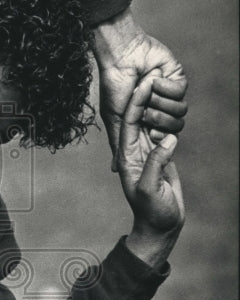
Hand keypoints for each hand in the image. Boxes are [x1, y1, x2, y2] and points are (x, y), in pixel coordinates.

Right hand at [92, 9, 187, 169]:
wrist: (120, 57)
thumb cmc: (114, 86)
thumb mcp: (115, 120)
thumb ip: (118, 144)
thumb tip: (115, 169)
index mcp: (146, 120)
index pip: (162, 139)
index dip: (159, 139)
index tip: (150, 134)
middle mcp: (160, 109)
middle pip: (175, 128)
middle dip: (159, 121)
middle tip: (146, 111)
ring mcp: (169, 95)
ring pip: (180, 112)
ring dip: (161, 103)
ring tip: (148, 91)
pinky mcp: (177, 79)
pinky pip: (180, 93)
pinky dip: (166, 87)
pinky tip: (154, 77)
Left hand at [118, 76, 184, 269]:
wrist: (160, 226)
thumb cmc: (153, 211)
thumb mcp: (149, 188)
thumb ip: (155, 163)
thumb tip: (166, 140)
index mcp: (128, 157)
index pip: (129, 123)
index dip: (136, 101)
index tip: (144, 81)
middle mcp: (135, 152)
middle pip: (137, 117)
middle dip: (144, 95)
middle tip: (152, 72)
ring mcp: (147, 153)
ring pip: (149, 121)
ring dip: (155, 103)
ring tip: (161, 81)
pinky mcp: (160, 156)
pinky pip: (162, 131)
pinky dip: (166, 116)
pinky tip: (171, 102)